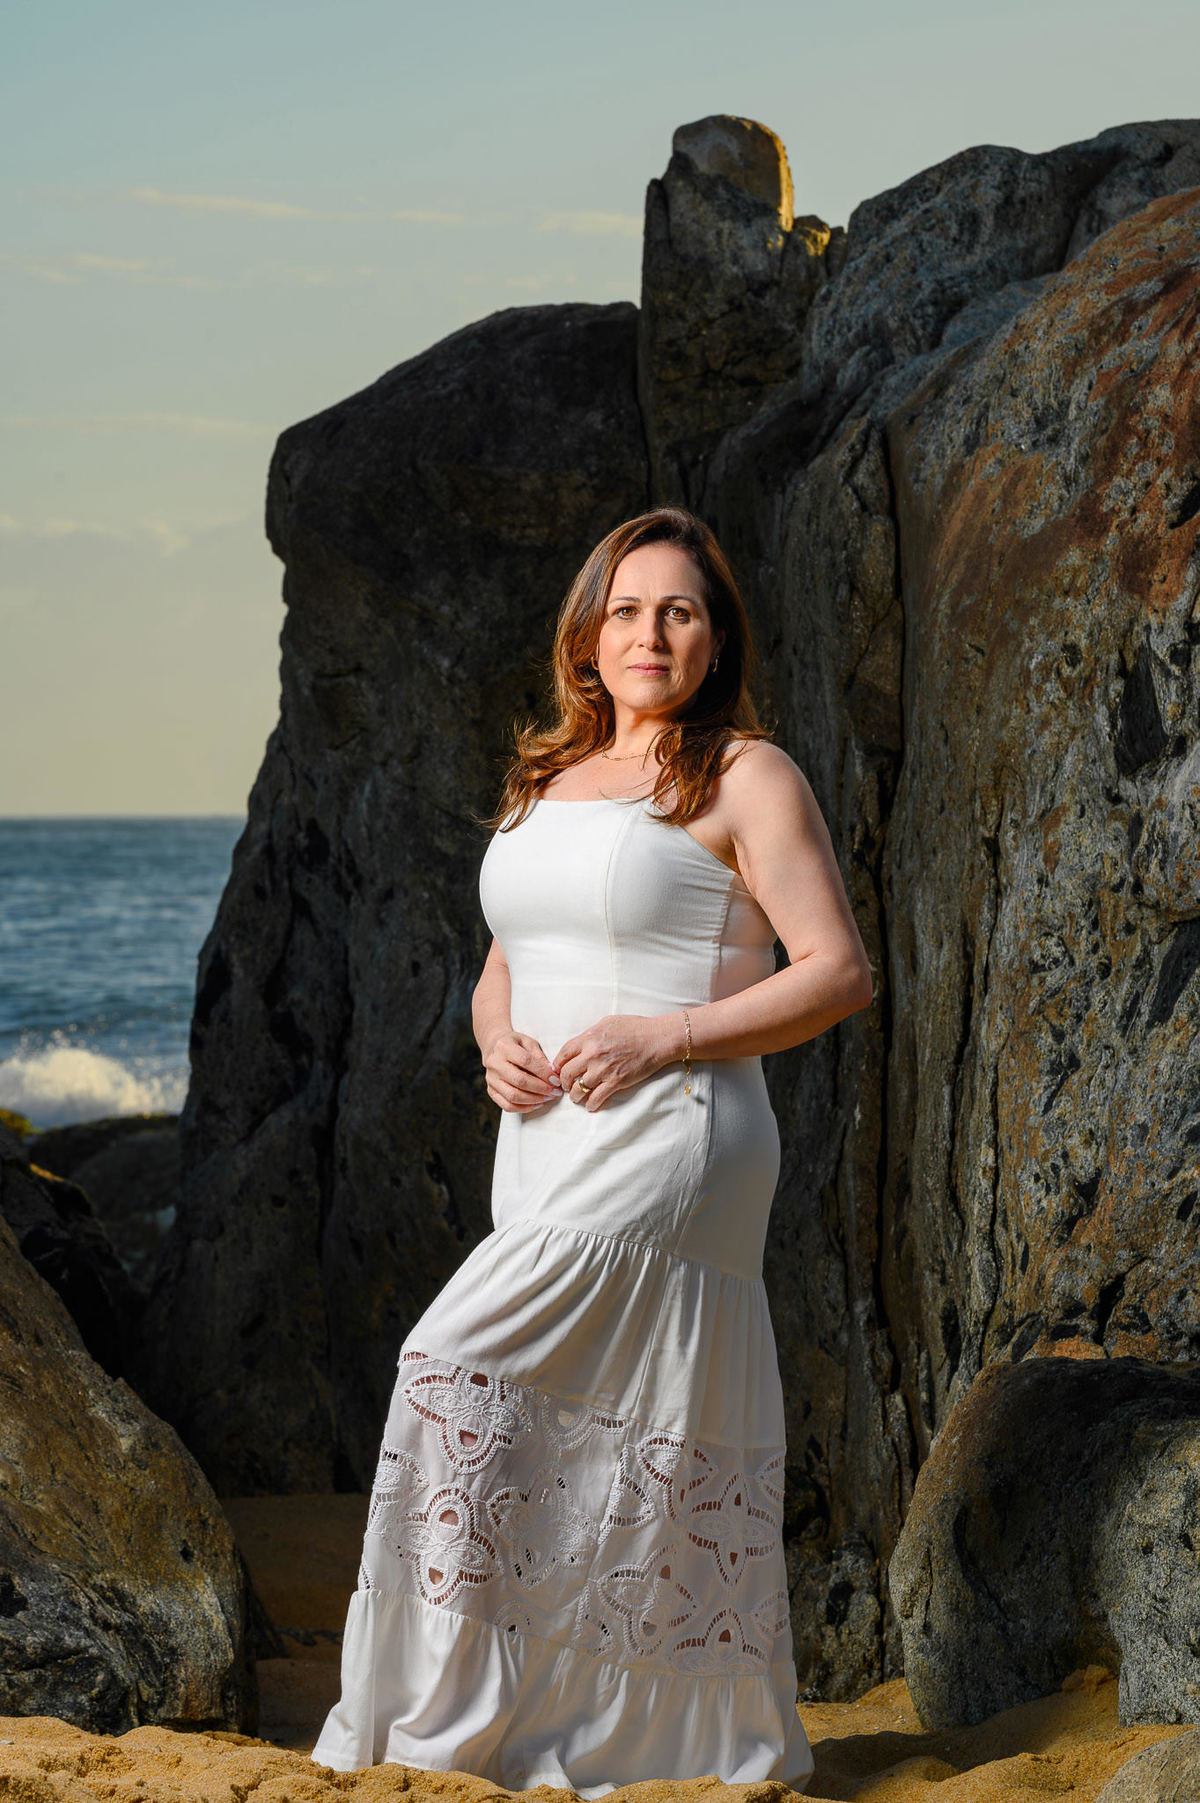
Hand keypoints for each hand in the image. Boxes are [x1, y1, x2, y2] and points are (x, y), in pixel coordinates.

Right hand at [483, 1030, 562, 1113]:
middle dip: (541, 1088)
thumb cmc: (515, 1045)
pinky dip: (524, 1108)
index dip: (543, 1072)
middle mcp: (494, 1063)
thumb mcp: (528, 1043)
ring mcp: (491, 1079)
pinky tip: (537, 1104)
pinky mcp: (491, 1091)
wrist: (494, 1047)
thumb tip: (553, 1074)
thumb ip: (540, 1057)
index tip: (556, 1079)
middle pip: (519, 1081)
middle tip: (555, 1091)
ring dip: (534, 1100)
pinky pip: (507, 1105)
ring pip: (513, 1096)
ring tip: (548, 1098)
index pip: (525, 1061)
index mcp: (504, 1047)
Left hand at [552, 1014, 677, 1111]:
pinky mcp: (616, 1082)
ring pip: (579, 1089)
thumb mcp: (608, 1022)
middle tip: (566, 1086)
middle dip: (564, 1082)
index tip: (558, 1070)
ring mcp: (604, 1069)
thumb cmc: (635, 1028)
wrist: (657, 1039)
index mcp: (589, 1038)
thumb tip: (580, 1044)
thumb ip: (591, 1034)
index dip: (557, 1064)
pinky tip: (590, 1105)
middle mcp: (593, 1054)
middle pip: (567, 1073)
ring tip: (576, 1097)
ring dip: (575, 1096)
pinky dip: (591, 1104)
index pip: (563, 1053)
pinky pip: (596, 1098)